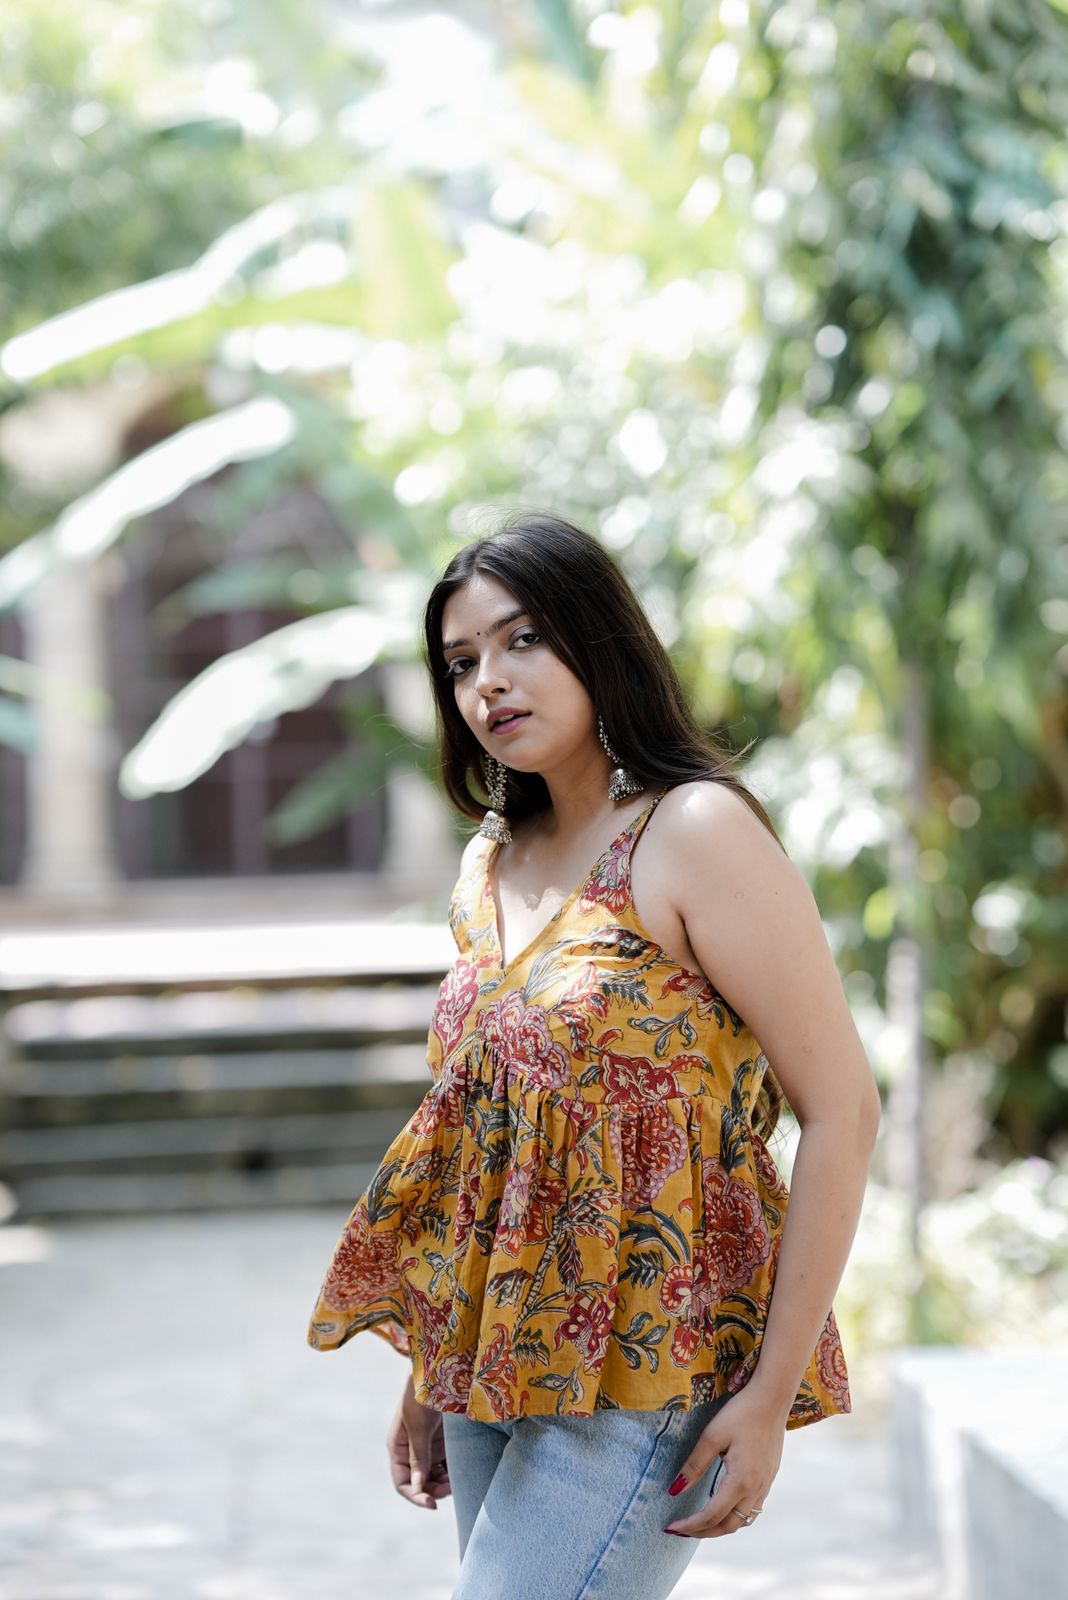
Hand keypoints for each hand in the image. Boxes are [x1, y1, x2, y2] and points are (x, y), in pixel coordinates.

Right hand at [387, 1372, 452, 1509]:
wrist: (442, 1368)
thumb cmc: (422, 1394)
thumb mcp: (418, 1426)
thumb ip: (418, 1456)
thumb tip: (418, 1487)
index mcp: (398, 1447)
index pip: (402, 1482)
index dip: (415, 1495)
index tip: (432, 1503)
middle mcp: (411, 1451)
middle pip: (420, 1483)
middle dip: (434, 1489)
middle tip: (451, 1487)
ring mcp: (428, 1446)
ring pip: (435, 1477)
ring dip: (445, 1483)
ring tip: (458, 1479)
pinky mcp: (444, 1442)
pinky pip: (447, 1465)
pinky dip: (453, 1471)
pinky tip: (462, 1471)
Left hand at [663, 1381, 787, 1538]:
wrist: (772, 1399)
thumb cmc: (741, 1413)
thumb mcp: (712, 1435)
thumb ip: (694, 1465)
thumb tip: (674, 1490)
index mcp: (740, 1481)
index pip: (712, 1515)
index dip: (690, 1525)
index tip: (671, 1527)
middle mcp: (756, 1489)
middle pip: (728, 1526)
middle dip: (703, 1532)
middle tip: (681, 1529)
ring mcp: (765, 1486)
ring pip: (742, 1521)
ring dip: (719, 1527)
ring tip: (698, 1523)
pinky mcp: (769, 1479)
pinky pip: (752, 1510)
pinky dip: (735, 1516)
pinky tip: (723, 1508)